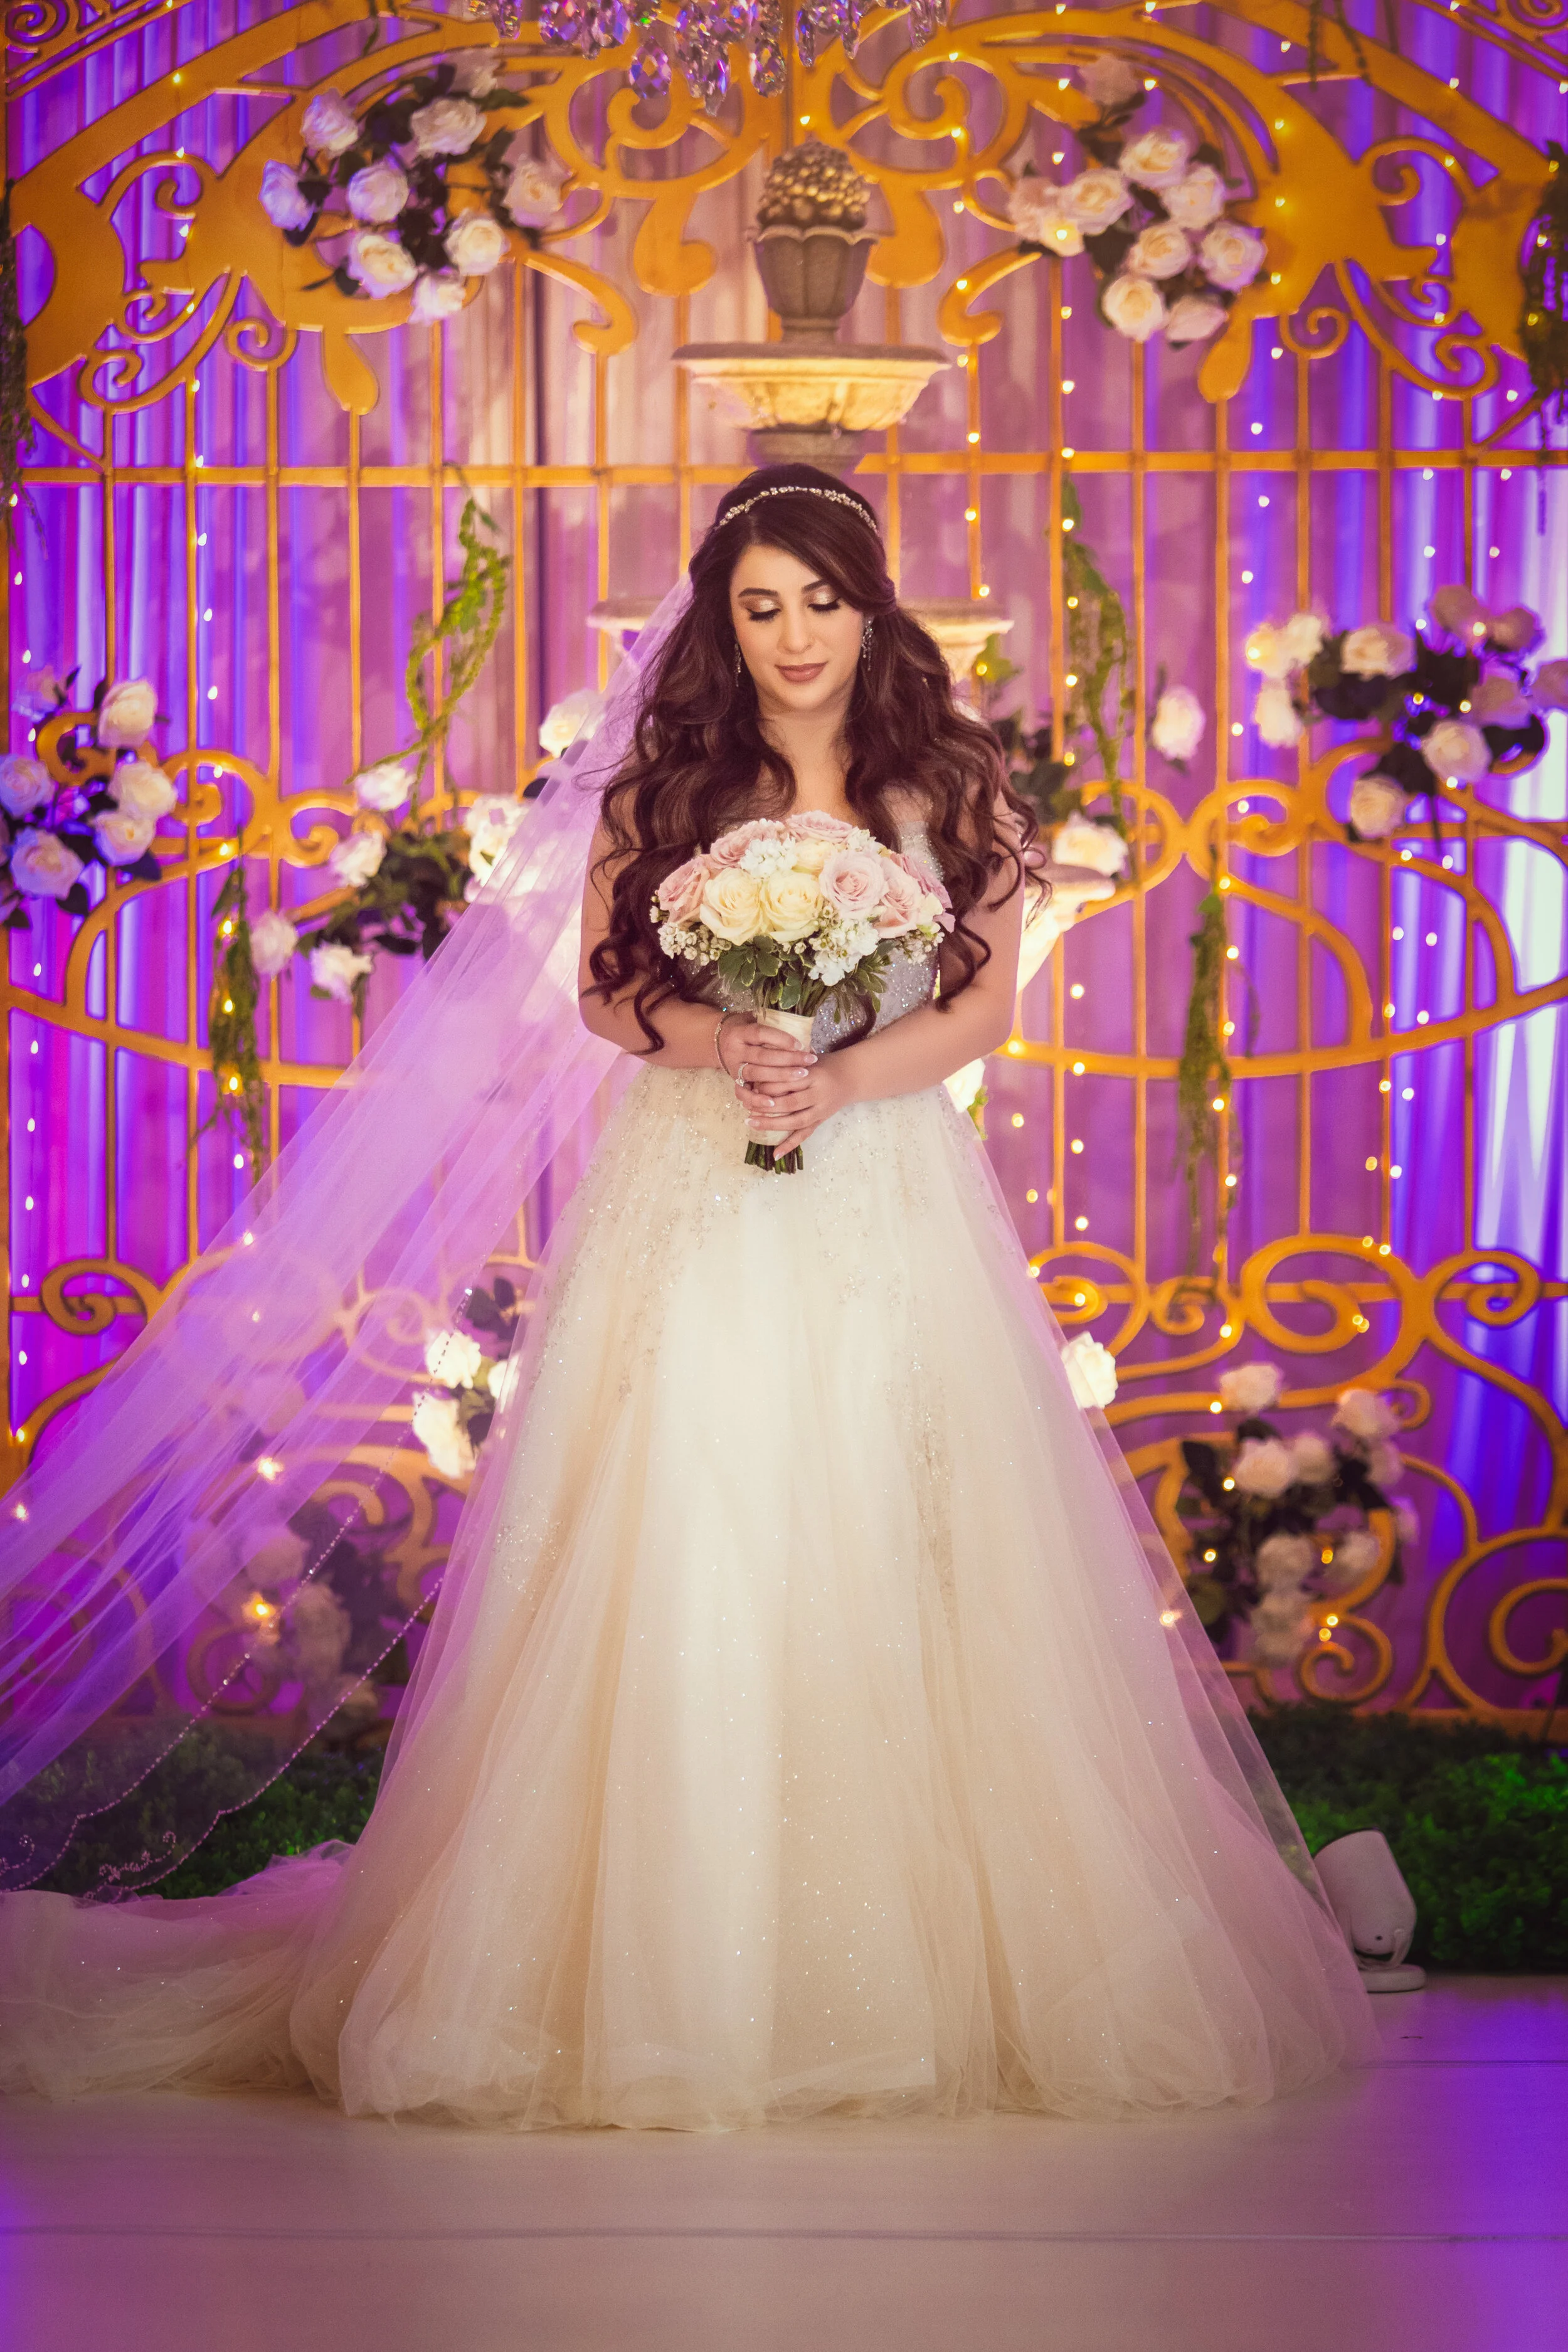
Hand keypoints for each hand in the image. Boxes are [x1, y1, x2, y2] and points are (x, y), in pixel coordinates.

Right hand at [718, 1017, 817, 1092]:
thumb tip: (805, 1036)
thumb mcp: (755, 1020)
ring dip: (780, 1077)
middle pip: (762, 1056)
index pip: (761, 1034)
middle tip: (809, 1061)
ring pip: (756, 1074)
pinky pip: (742, 1093)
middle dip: (787, 1059)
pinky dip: (756, 1099)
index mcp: (740, 1032)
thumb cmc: (746, 1029)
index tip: (800, 1044)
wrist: (718, 1040)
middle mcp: (735, 1050)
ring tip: (801, 1076)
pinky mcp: (733, 1081)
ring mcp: (733, 1067)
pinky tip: (772, 1103)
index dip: (781, 1039)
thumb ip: (774, 1026)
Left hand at [737, 1041, 854, 1155]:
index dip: (767, 1085)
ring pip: (796, 1121)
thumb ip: (787, 1064)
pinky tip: (776, 1154)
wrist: (852, 1075)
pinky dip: (790, 1145)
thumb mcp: (806, 1059)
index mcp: (813, 1075)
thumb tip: (758, 1072)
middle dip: (767, 1106)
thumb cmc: (823, 1064)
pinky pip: (804, 1135)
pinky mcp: (821, 1120)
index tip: (750, 1086)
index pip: (786, 1081)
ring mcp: (820, 1110)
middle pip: (790, 1103)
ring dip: (772, 1124)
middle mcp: (818, 1094)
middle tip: (746, 1106)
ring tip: (752, 1123)